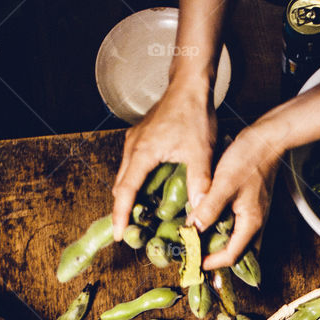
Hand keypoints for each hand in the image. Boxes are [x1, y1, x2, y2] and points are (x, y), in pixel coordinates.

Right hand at [112, 76, 216, 240]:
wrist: (190, 84)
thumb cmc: (195, 114)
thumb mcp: (201, 152)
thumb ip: (200, 183)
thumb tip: (200, 212)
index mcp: (143, 153)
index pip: (125, 192)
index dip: (120, 216)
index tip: (117, 235)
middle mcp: (133, 148)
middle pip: (121, 187)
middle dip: (124, 210)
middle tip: (135, 233)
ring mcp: (134, 142)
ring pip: (126, 176)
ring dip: (131, 197)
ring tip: (142, 218)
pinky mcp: (140, 138)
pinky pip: (132, 167)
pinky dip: (136, 183)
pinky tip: (150, 194)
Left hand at [190, 125, 280, 269]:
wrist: (267, 138)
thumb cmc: (248, 159)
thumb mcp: (224, 184)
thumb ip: (209, 208)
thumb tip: (193, 229)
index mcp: (251, 223)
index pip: (232, 255)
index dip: (212, 262)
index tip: (194, 261)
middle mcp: (256, 224)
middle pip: (237, 253)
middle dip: (216, 258)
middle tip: (196, 255)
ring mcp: (255, 215)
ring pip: (237, 241)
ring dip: (220, 246)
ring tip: (200, 243)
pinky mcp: (251, 206)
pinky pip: (237, 228)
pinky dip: (224, 232)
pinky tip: (210, 224)